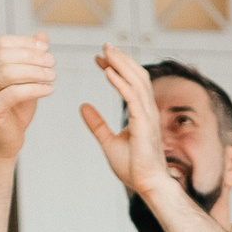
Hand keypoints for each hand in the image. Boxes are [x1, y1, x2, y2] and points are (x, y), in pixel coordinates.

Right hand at [0, 34, 53, 159]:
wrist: (4, 140)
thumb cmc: (14, 108)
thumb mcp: (26, 79)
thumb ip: (32, 58)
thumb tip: (42, 37)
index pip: (2, 43)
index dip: (25, 43)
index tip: (45, 49)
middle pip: (4, 56)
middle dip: (32, 57)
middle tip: (52, 63)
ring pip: (8, 73)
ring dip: (35, 72)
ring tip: (52, 77)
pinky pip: (13, 93)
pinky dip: (34, 89)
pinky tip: (48, 90)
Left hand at [78, 45, 179, 199]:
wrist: (148, 185)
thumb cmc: (134, 168)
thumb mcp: (109, 141)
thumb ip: (97, 123)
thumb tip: (83, 107)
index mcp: (142, 113)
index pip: (131, 82)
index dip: (116, 68)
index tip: (100, 59)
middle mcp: (148, 110)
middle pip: (136, 75)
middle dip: (120, 59)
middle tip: (104, 46)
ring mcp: (148, 115)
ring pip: (136, 81)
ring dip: (121, 64)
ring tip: (106, 52)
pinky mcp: (144, 123)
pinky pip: (132, 97)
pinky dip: (120, 82)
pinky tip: (108, 72)